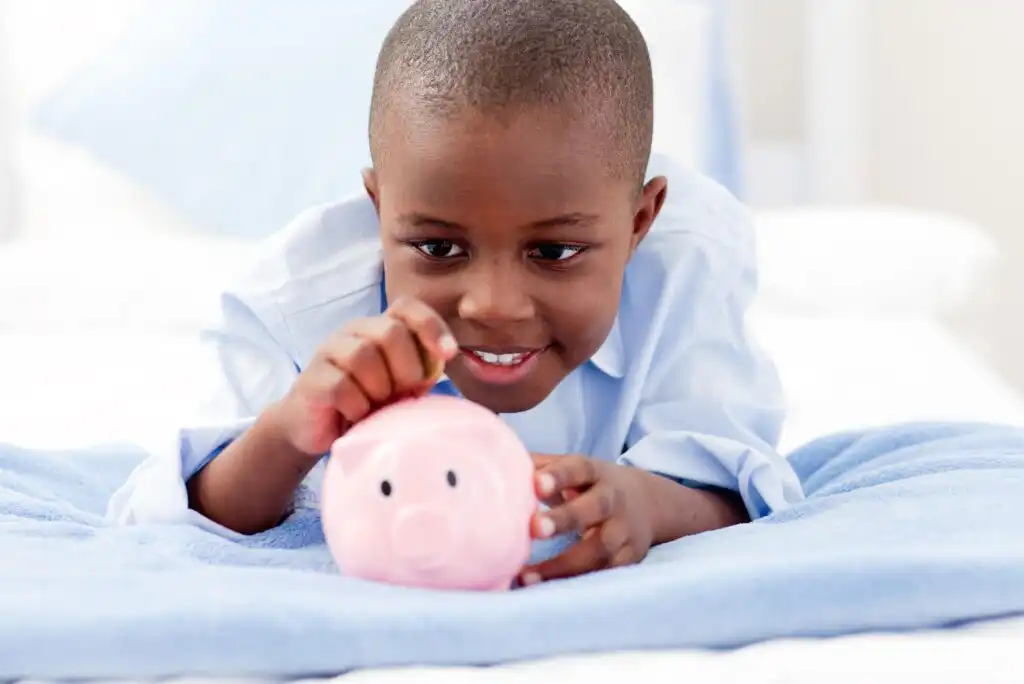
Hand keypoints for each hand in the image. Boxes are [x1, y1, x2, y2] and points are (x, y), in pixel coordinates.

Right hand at [268, 297, 457, 455]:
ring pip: (363, 356)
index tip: (449, 354)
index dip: (431, 326)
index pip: (407, 308)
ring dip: (379, 389)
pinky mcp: (312, 377)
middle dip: (406, 368)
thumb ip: (421, 369)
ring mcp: (329, 351)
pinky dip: (357, 407)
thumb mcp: (401, 386)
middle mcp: (354, 331)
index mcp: (380, 328)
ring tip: (375, 407)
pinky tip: (355, 416)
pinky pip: (341, 387)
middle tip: (402, 394)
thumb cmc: (367, 404)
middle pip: (390, 332)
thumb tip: (446, 357)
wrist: (319, 430)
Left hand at [518, 454, 655, 584]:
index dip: (558, 476)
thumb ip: (540, 465)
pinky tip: (546, 589)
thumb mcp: (573, 468)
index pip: (578, 469)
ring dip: (563, 564)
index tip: (536, 485)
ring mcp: (624, 530)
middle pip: (594, 507)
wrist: (649, 503)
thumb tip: (496, 458)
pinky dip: (576, 583)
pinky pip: (603, 574)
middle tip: (534, 529)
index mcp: (595, 472)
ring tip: (527, 576)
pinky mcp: (628, 558)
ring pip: (600, 548)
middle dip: (565, 518)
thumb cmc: (592, 484)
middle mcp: (613, 499)